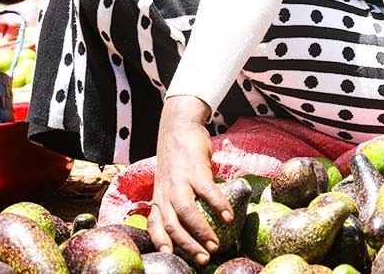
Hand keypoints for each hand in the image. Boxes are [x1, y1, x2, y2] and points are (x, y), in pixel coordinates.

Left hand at [148, 96, 230, 266]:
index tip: (171, 256)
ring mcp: (179, 181)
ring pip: (186, 212)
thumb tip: (196, 219)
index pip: (155, 225)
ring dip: (201, 231)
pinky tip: (229, 217)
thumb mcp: (170, 180)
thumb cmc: (177, 155)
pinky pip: (207, 192)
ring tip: (216, 245)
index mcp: (159, 196)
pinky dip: (218, 205)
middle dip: (188, 245)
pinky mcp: (195, 169)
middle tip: (203, 258)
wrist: (179, 124)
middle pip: (172, 225)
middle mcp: (166, 192)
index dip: (160, 243)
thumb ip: (178, 198)